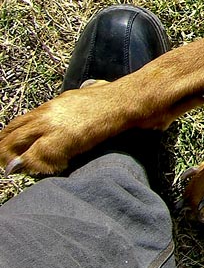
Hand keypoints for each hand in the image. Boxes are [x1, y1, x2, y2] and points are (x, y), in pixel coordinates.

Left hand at [0, 83, 134, 174]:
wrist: (126, 101)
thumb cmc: (113, 100)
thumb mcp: (87, 95)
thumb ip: (75, 103)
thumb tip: (81, 100)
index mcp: (51, 106)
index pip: (19, 123)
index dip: (9, 139)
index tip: (8, 151)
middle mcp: (46, 114)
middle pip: (12, 135)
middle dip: (5, 152)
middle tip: (7, 166)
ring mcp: (51, 126)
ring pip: (17, 146)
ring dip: (15, 162)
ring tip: (17, 171)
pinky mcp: (60, 139)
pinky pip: (36, 158)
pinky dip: (35, 167)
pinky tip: (41, 172)